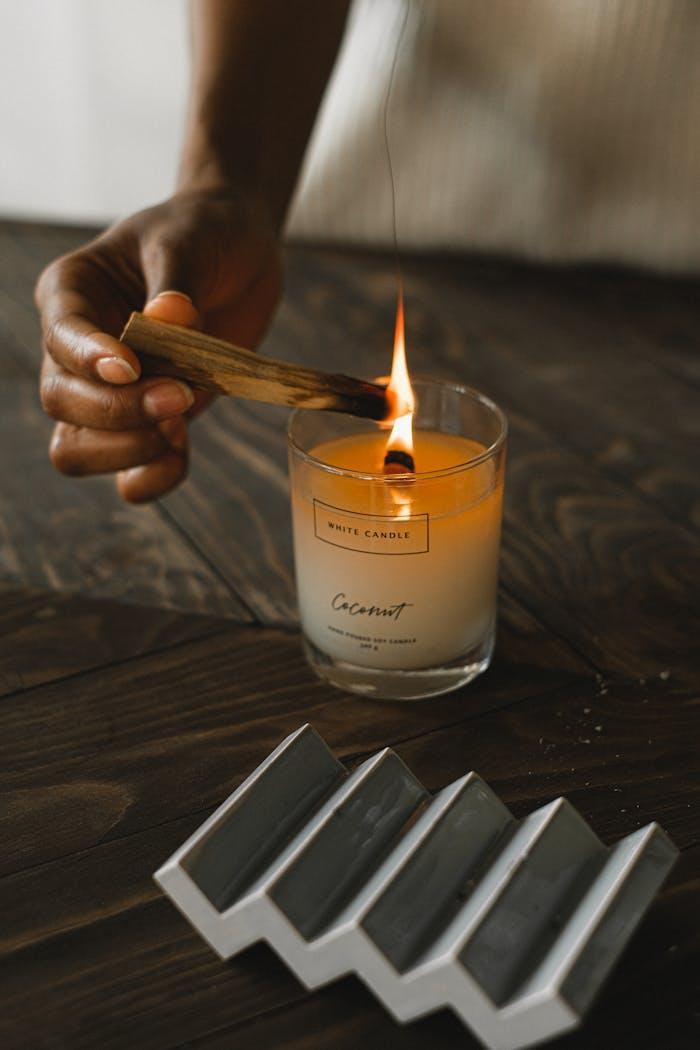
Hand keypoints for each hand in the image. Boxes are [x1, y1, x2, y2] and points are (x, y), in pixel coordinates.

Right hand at [35, 185, 281, 501]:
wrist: (240, 254)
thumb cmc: (204, 233)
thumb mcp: (190, 240)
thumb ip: (178, 282)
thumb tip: (168, 318)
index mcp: (72, 293)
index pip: (60, 337)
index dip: (88, 360)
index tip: (131, 367)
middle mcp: (78, 349)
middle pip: (62, 401)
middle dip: (119, 410)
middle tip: (180, 394)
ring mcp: (109, 392)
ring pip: (77, 447)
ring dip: (128, 448)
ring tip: (180, 425)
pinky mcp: (148, 421)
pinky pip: (127, 474)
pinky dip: (151, 476)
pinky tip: (182, 452)